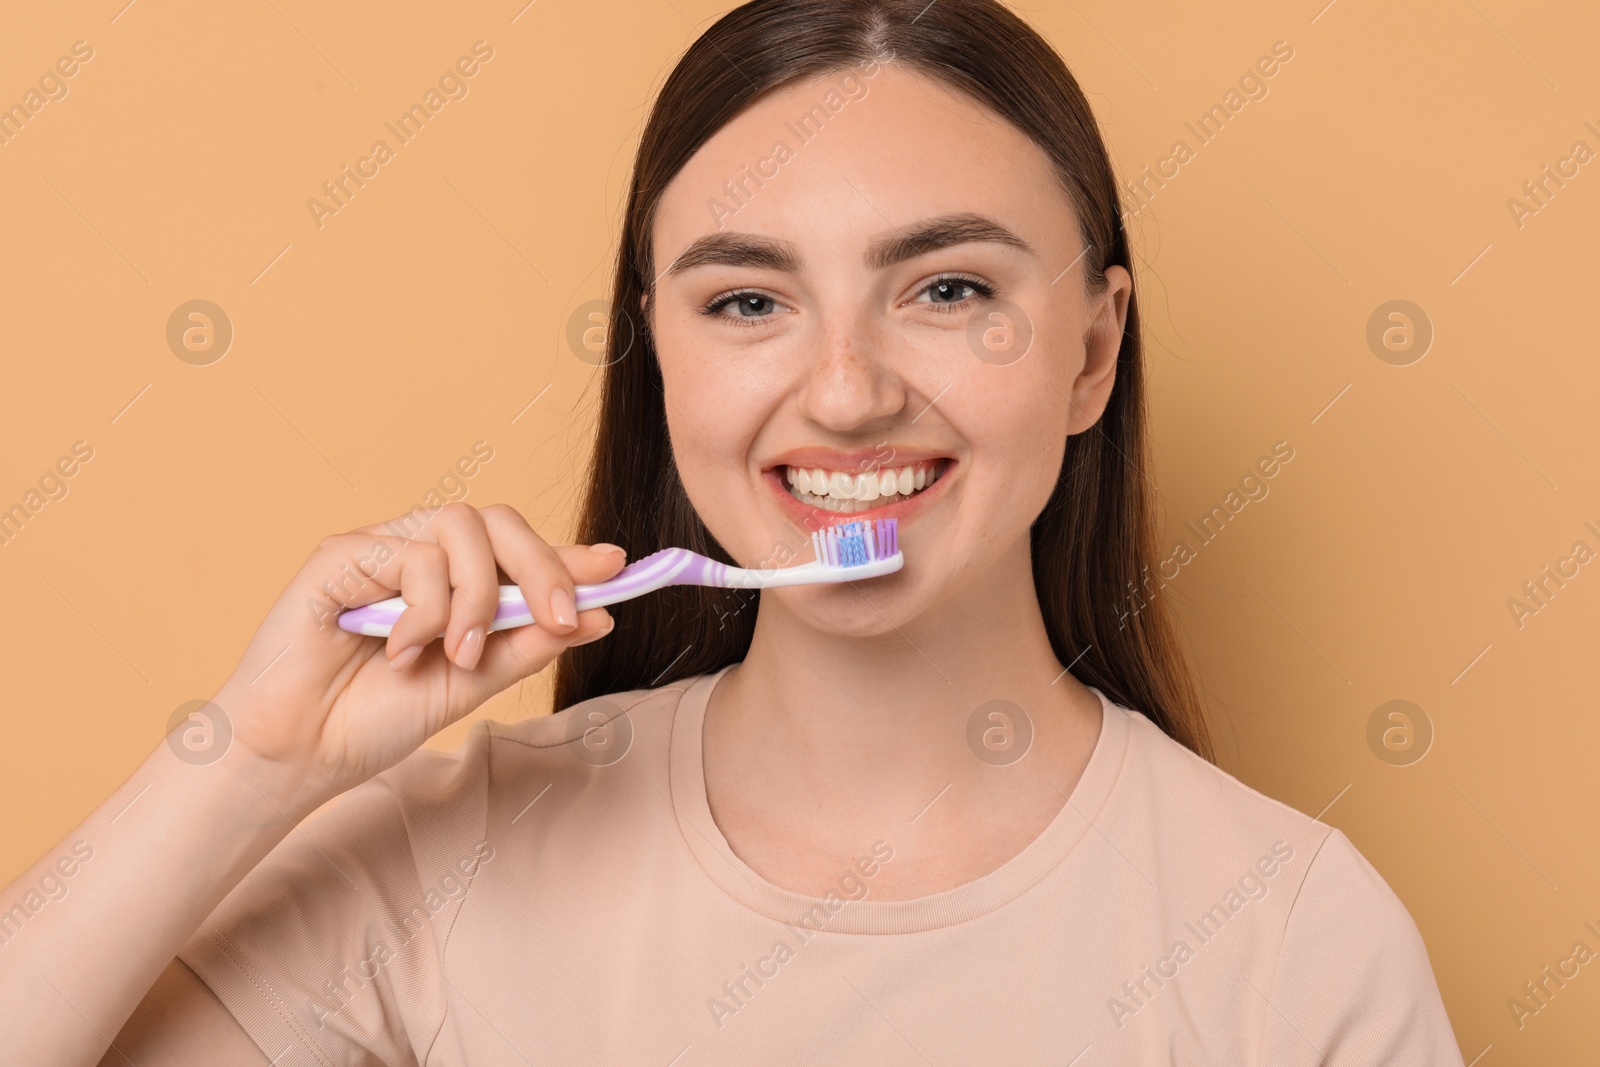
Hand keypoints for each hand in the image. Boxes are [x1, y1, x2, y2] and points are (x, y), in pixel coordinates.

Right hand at [207, 502, 624, 812]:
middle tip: (563, 619)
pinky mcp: (342, 553)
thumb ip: (527, 645)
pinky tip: (400, 651)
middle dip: (544, 566)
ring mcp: (382, 549)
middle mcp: (421, 555)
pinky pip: (413, 556)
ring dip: (476, 597)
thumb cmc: (375, 718)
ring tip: (458, 653)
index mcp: (455, 583)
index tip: (619, 567)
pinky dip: (424, 611)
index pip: (519, 550)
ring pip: (461, 528)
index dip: (569, 555)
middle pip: (499, 521)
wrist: (301, 754)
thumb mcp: (472, 682)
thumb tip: (601, 614)